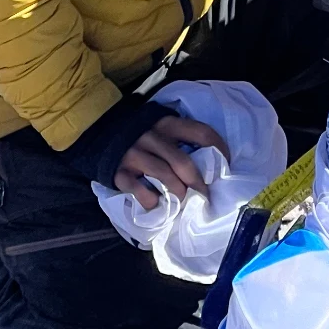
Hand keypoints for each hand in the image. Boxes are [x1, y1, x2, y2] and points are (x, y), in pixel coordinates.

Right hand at [112, 115, 226, 210]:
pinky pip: (138, 189)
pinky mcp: (119, 172)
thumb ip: (182, 142)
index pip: (201, 133)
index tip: (226, 166)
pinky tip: (157, 204)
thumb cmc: (145, 139)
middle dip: (197, 183)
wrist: (102, 136)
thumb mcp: (164, 132)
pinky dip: (150, 200)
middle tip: (205, 196)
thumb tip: (211, 166)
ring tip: (183, 202)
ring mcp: (134, 154)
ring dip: (178, 192)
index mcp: (168, 124)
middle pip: (182, 162)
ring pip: (163, 175)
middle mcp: (151, 136)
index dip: (218, 150)